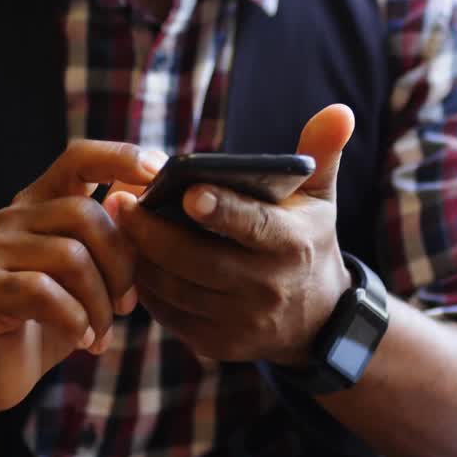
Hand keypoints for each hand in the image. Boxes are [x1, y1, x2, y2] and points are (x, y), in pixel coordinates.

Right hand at [0, 141, 163, 419]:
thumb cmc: (51, 318)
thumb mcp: (94, 273)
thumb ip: (117, 233)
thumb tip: (152, 190)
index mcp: (42, 203)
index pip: (79, 157)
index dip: (121, 157)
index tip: (161, 172)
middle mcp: (13, 216)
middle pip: (85, 214)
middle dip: (121, 265)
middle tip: (126, 305)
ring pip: (71, 256)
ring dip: (100, 303)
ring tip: (101, 331)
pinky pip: (45, 292)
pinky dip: (75, 320)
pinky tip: (81, 340)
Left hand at [114, 105, 355, 364]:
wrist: (316, 319)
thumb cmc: (306, 242)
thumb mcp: (320, 200)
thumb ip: (321, 152)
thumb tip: (339, 111)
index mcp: (293, 246)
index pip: (254, 226)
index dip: (221, 210)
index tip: (187, 190)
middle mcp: (268, 289)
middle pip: (198, 261)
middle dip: (153, 232)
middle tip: (118, 201)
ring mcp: (241, 323)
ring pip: (176, 289)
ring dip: (141, 257)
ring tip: (117, 224)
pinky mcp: (217, 344)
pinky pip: (170, 314)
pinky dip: (147, 287)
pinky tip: (131, 257)